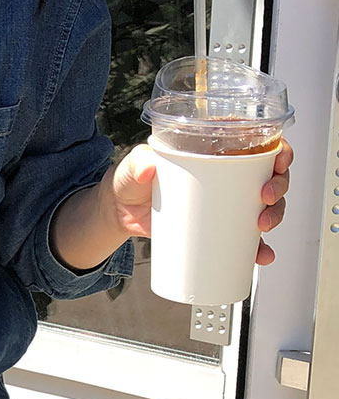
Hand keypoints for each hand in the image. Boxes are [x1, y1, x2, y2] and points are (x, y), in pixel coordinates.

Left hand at [110, 141, 293, 264]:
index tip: (279, 162)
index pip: (260, 143)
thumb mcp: (133, 165)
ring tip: (262, 228)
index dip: (279, 151)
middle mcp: (228, 174)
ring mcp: (225, 202)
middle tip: (265, 199)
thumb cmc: (130, 180)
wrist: (119, 212)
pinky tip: (261, 255)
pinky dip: (258, 248)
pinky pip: (246, 238)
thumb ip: (139, 162)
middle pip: (270, 175)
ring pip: (266, 206)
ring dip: (275, 216)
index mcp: (216, 150)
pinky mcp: (217, 227)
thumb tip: (148, 168)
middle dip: (279, 186)